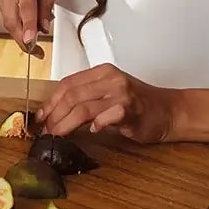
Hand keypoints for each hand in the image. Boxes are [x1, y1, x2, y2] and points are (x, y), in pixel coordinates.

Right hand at [0, 0, 57, 54]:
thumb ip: (46, 4)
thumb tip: (43, 27)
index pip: (25, 7)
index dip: (28, 26)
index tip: (31, 41)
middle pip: (11, 18)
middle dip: (22, 38)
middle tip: (35, 51)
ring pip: (6, 18)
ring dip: (19, 31)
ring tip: (33, 36)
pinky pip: (4, 12)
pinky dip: (14, 20)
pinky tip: (23, 19)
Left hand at [37, 63, 176, 142]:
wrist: (168, 111)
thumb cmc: (139, 105)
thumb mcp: (110, 93)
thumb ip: (88, 97)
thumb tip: (58, 113)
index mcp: (103, 72)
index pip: (68, 83)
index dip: (51, 101)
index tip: (40, 117)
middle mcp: (110, 79)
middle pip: (72, 95)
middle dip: (54, 114)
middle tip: (45, 131)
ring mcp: (121, 93)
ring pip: (83, 107)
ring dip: (65, 124)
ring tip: (57, 136)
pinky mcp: (130, 109)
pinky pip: (106, 116)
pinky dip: (96, 125)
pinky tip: (92, 133)